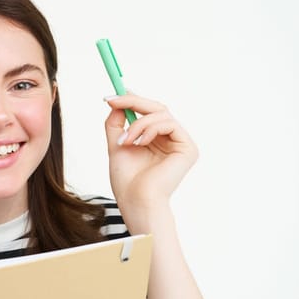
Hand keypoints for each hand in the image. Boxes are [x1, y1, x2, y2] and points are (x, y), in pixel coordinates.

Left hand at [103, 92, 198, 210]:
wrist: (137, 201)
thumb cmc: (127, 181)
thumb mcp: (117, 144)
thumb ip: (116, 122)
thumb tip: (117, 101)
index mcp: (157, 140)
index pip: (148, 112)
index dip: (132, 100)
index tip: (111, 97)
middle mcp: (171, 140)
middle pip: (157, 108)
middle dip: (132, 102)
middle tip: (113, 101)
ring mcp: (181, 144)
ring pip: (161, 113)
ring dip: (138, 123)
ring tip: (125, 140)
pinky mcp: (188, 149)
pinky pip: (170, 123)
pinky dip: (151, 128)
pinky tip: (139, 142)